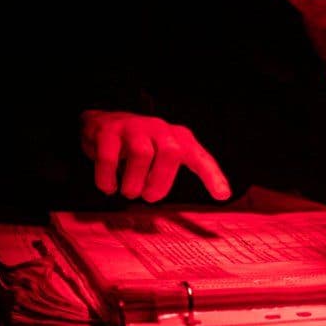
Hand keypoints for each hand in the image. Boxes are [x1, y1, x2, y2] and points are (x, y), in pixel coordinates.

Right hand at [80, 110, 230, 201]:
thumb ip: (171, 175)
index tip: (222, 196)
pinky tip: (109, 186)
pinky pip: (109, 157)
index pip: (199, 156)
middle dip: (161, 182)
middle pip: (170, 153)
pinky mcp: (108, 131)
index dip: (212, 175)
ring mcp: (134, 127)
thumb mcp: (161, 157)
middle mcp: (159, 129)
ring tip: (129, 191)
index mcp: (177, 138)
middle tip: (148, 197)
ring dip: (134, 182)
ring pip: (141, 154)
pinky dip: (108, 178)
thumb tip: (172, 202)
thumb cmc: (140, 147)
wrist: (103, 123)